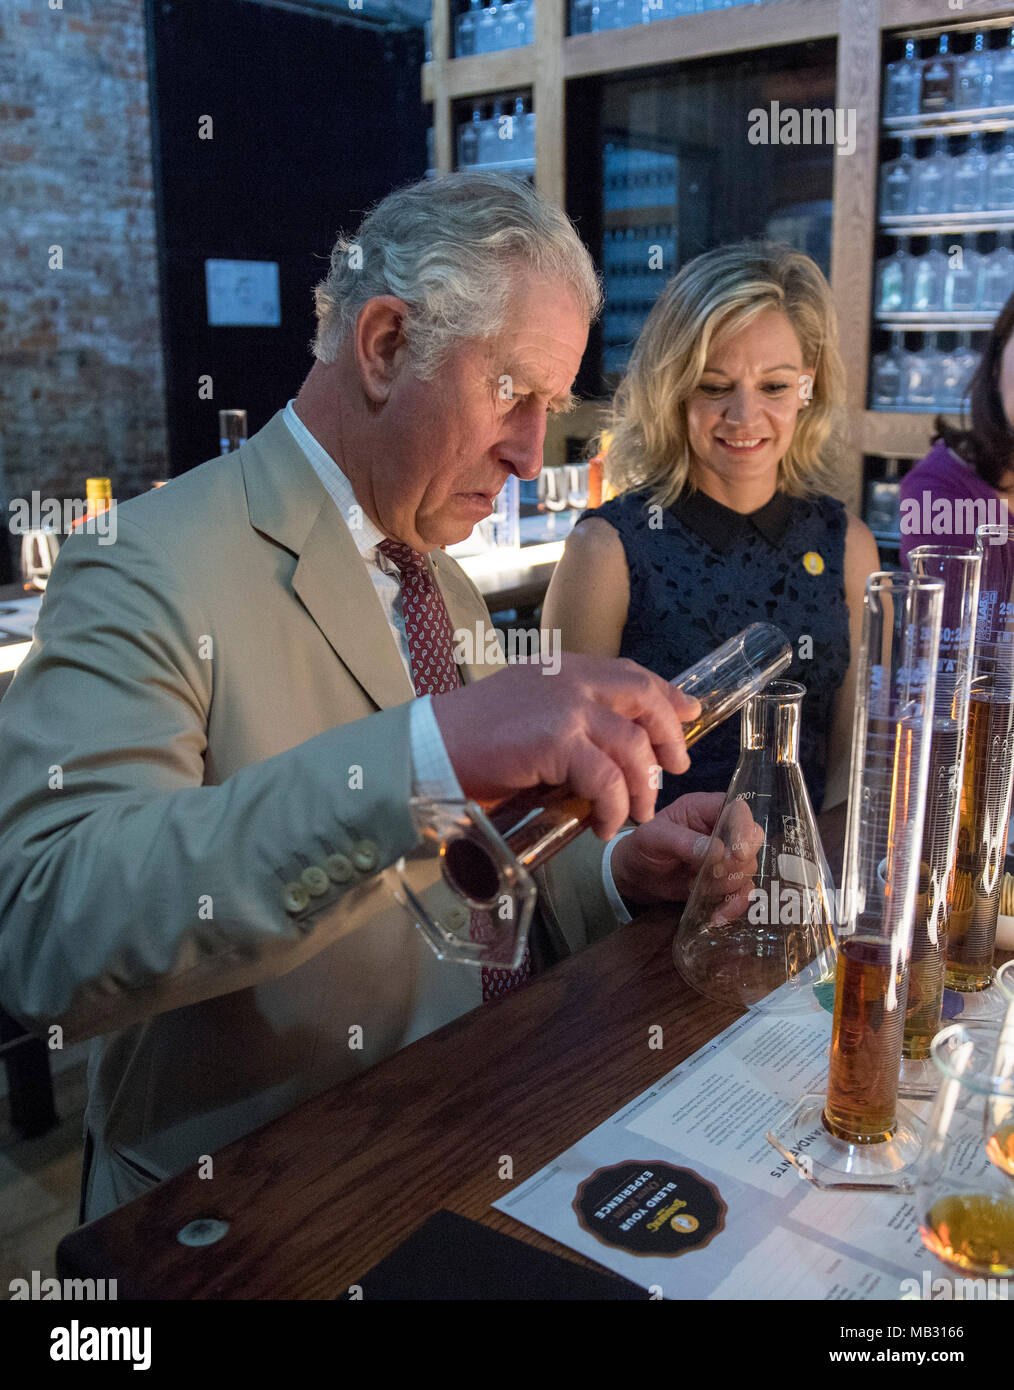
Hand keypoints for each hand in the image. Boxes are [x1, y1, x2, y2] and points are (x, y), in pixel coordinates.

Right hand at [432, 654, 699, 840]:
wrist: (429, 749)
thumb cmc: (471, 739)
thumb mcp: (528, 709)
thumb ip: (567, 714)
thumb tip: (606, 745)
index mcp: (565, 668)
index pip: (631, 675)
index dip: (666, 695)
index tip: (689, 713)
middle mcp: (571, 679)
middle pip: (644, 700)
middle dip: (669, 737)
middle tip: (673, 770)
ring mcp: (566, 707)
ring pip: (632, 747)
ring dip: (641, 787)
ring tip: (634, 814)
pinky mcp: (556, 741)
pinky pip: (606, 780)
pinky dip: (612, 807)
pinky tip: (602, 825)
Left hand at [610, 793, 763, 910]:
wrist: (637, 877)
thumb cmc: (642, 847)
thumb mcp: (653, 838)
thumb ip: (682, 841)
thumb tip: (717, 852)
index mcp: (705, 809)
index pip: (738, 810)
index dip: (744, 829)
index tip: (737, 853)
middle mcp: (722, 829)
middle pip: (752, 839)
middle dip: (737, 861)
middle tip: (713, 872)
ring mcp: (727, 856)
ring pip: (748, 868)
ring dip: (728, 884)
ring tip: (696, 887)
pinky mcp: (726, 881)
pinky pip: (743, 892)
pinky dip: (734, 905)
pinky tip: (717, 915)